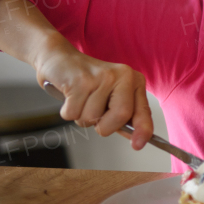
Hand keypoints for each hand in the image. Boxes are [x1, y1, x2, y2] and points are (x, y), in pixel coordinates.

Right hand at [35, 38, 153, 147]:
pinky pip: (73, 113)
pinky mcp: (80, 80)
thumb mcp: (111, 97)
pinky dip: (68, 111)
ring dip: (81, 117)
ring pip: (92, 118)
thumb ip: (124, 116)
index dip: (143, 130)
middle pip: (121, 116)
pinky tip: (69, 96)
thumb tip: (136, 139)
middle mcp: (123, 76)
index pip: (143, 110)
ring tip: (80, 100)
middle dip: (104, 126)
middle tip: (94, 116)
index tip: (138, 145)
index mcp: (134, 81)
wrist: (60, 59)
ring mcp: (102, 77)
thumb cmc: (87, 82)